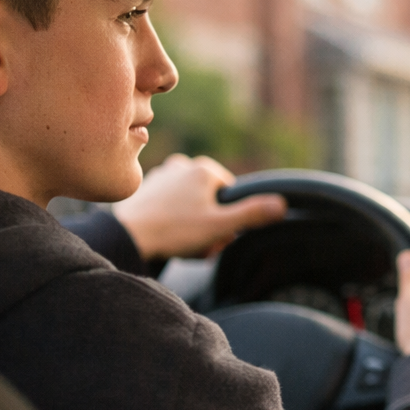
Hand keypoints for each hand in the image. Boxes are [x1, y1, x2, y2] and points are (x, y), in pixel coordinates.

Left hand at [112, 154, 285, 259]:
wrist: (127, 236)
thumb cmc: (173, 231)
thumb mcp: (219, 226)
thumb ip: (252, 214)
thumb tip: (282, 204)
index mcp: (203, 169)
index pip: (231, 195)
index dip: (228, 219)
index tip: (216, 234)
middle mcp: (182, 165)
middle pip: (211, 200)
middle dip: (210, 224)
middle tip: (199, 243)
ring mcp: (162, 176)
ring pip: (191, 204)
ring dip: (193, 225)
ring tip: (181, 242)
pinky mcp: (146, 190)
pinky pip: (171, 206)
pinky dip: (173, 221)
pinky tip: (166, 237)